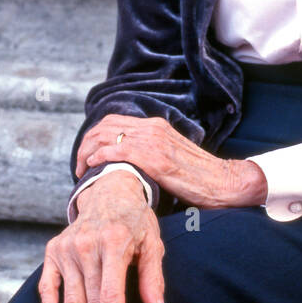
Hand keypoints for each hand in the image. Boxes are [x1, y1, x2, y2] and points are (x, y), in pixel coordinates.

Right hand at [38, 173, 164, 302]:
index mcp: (113, 242)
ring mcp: (66, 248)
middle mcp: (86, 245)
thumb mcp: (152, 242)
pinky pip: (46, 287)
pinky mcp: (53, 251)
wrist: (109, 191)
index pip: (110, 296)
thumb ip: (152, 277)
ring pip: (71, 301)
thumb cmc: (135, 220)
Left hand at [77, 114, 267, 208]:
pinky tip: (92, 166)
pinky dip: (100, 155)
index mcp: (156, 126)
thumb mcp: (171, 155)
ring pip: (107, 135)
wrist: (223, 181)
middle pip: (105, 125)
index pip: (114, 121)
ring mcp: (154, 142)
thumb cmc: (199, 175)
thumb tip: (128, 163)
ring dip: (87, 150)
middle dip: (86, 143)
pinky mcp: (156, 159)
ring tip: (80, 168)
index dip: (94, 136)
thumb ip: (151, 152)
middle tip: (78, 164)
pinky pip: (119, 150)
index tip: (86, 155)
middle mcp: (153, 128)